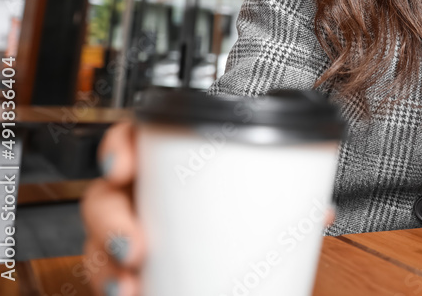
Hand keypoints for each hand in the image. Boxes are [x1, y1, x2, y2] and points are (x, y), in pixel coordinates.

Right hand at [80, 121, 338, 295]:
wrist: (238, 245)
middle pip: (103, 198)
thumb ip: (288, 197)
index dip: (117, 148)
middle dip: (110, 223)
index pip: (129, 139)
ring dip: (106, 266)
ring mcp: (129, 229)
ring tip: (128, 286)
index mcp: (167, 161)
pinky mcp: (129, 265)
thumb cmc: (239, 199)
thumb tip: (324, 211)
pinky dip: (113, 286)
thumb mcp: (260, 190)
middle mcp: (140, 193)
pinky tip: (129, 294)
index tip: (123, 167)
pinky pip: (109, 276)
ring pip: (98, 243)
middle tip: (134, 247)